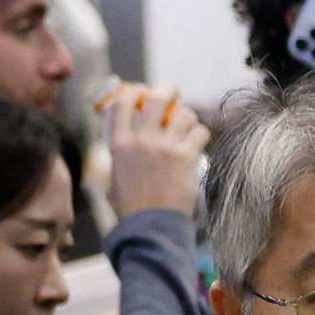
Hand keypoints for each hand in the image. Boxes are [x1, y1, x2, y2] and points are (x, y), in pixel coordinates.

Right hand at [99, 83, 207, 219]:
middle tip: (173, 91)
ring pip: (183, 113)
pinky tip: (197, 141)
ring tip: (186, 125)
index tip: (142, 91)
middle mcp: (141, 139)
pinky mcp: (186, 157)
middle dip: (167, 89)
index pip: (123, 101)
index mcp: (119, 141)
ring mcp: (165, 147)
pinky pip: (199, 132)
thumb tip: (126, 137)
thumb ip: (120, 152)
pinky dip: (200, 133)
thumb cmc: (131, 204)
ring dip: (187, 116)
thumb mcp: (114, 174)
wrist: (150, 224)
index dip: (134, 91)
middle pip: (156, 97)